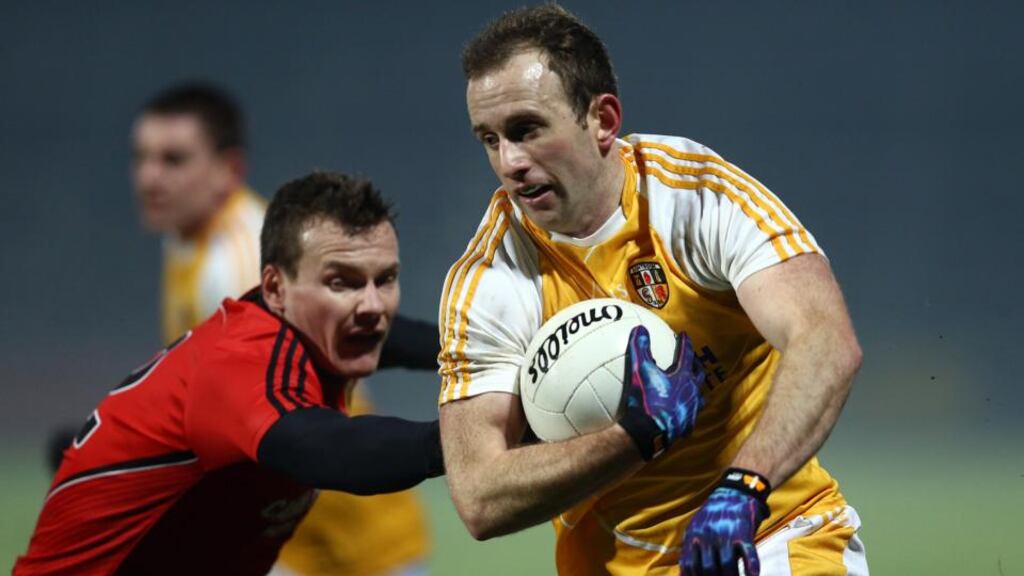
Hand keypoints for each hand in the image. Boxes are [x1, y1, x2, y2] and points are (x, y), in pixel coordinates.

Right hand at [618, 325, 704, 459]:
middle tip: (693, 362)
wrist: (649, 432)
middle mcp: (691, 393)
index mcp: (683, 378)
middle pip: (698, 376)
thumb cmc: (646, 399)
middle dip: (696, 367)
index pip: (687, 355)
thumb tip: (639, 330)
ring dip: (695, 391)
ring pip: (698, 398)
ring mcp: (690, 411)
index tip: (684, 335)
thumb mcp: (640, 370)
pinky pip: (690, 419)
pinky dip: (687, 414)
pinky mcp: (685, 427)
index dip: (685, 344)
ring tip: (692, 389)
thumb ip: (640, 348)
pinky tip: (682, 416)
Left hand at [681, 469, 770, 575]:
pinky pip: (748, 555)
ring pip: (727, 564)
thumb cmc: (716, 513)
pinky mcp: (744, 532)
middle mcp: (708, 535)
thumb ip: (696, 546)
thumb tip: (691, 572)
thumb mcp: (699, 526)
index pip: (689, 564)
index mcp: (694, 534)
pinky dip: (751, 569)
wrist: (736, 489)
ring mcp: (726, 534)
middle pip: (708, 568)